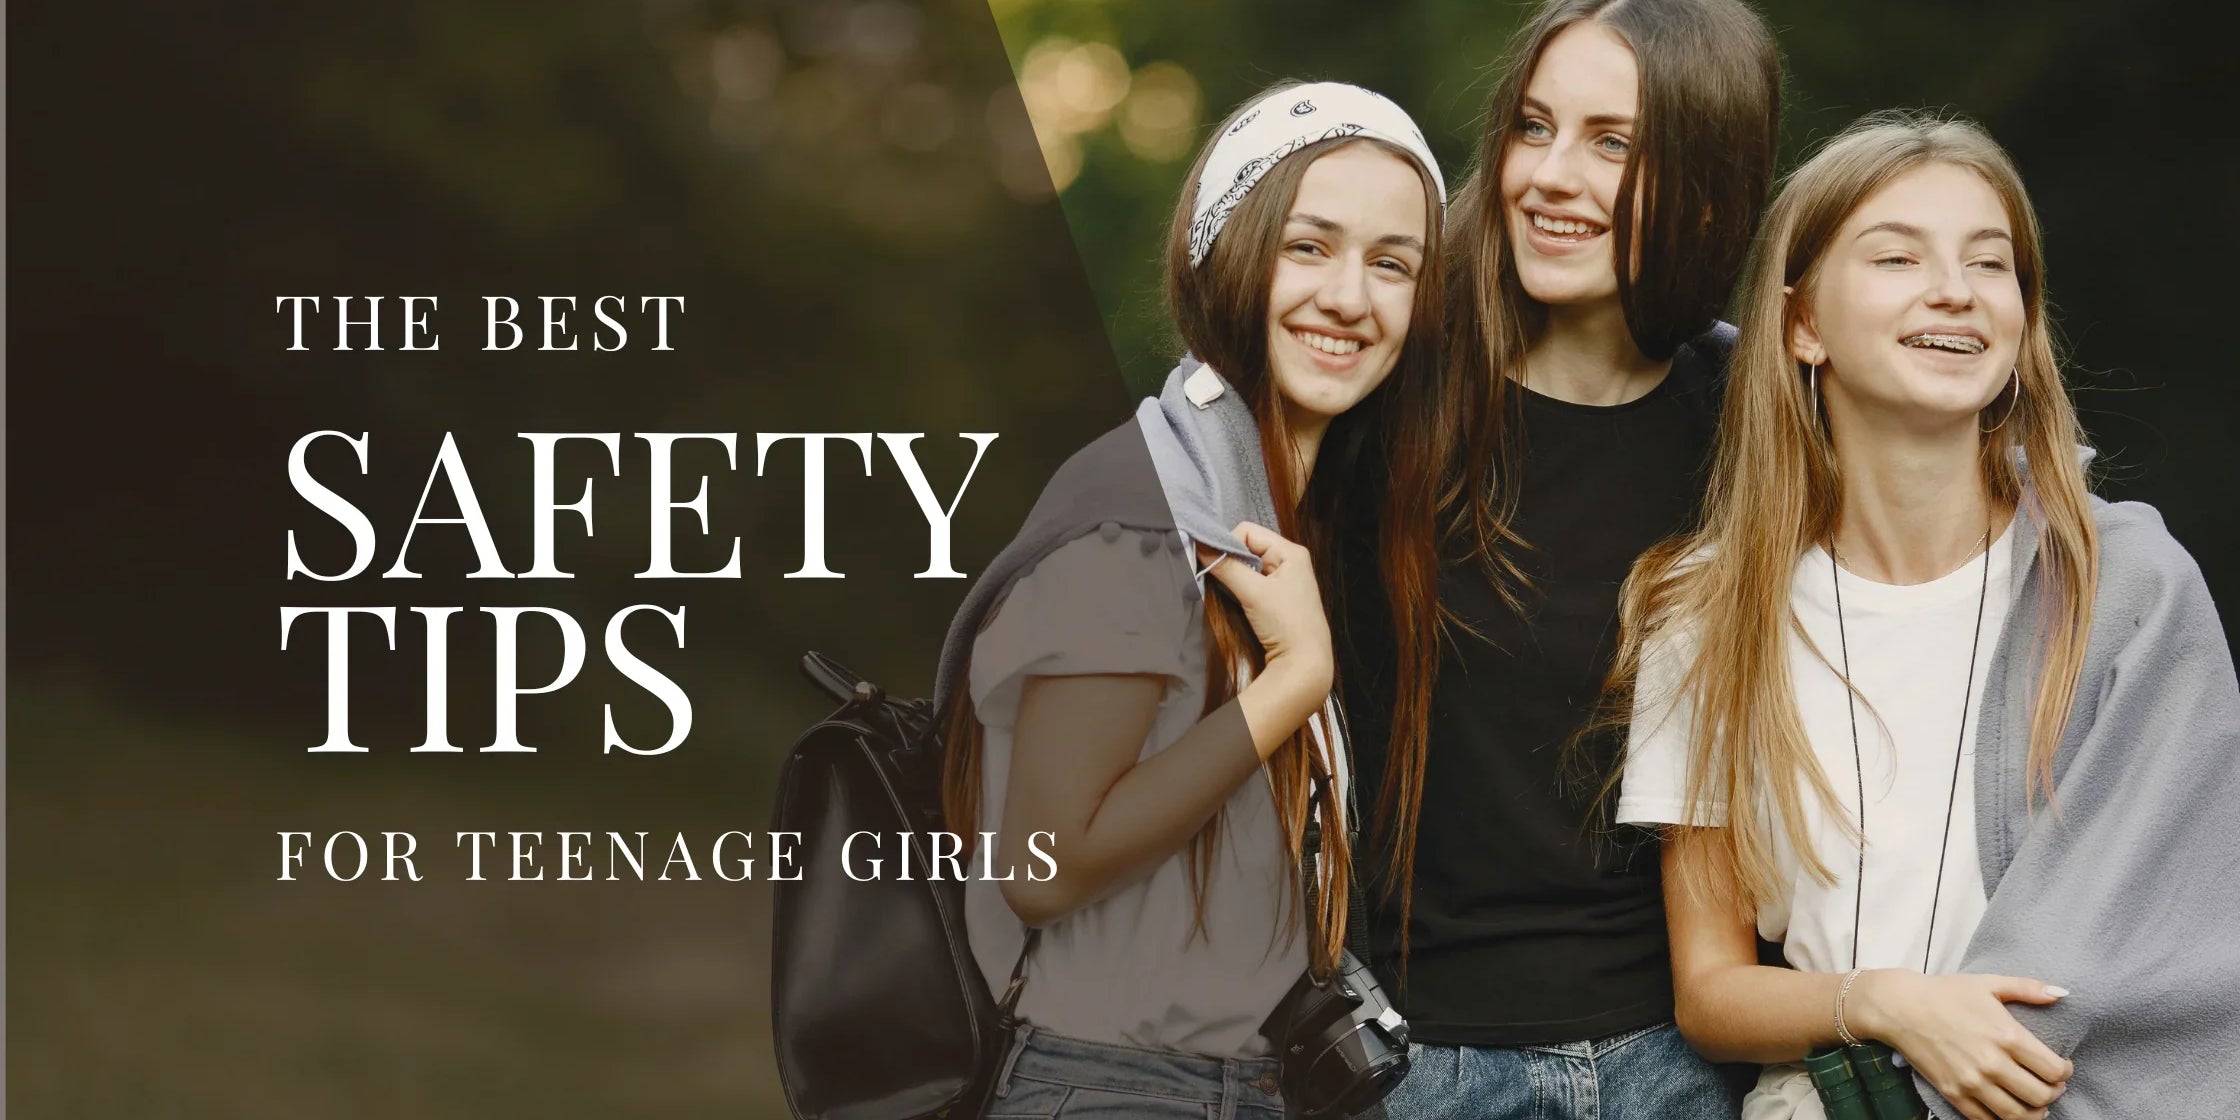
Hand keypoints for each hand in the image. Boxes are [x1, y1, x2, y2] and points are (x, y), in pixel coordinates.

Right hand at [1203, 522, 1332, 736]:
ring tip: (1230, 591)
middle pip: (1248, 546)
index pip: (1248, 531)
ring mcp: (1285, 579)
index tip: (1215, 564)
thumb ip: (1226, 567)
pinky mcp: (1279, 596)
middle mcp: (1290, 560)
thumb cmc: (1285, 623)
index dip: (1227, 543)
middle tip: (1218, 578)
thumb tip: (1200, 546)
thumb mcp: (1253, 592)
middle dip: (1230, 560)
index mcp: (1291, 551)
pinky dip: (1241, 586)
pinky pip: (1253, 580)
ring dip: (1234, 574)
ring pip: (1248, 564)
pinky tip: (1238, 599)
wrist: (1305, 662)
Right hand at [1852, 970, 2071, 1119]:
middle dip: (2054, 1093)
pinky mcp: (1953, 1093)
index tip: (2062, 1067)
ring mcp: (1972, 1082)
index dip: (2066, 1072)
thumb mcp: (1988, 983)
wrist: (1900, 1007)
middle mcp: (1992, 1063)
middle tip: (2050, 1085)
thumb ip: (2028, 988)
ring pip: (2018, 1116)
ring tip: (2034, 1103)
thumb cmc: (1945, 993)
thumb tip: (2063, 993)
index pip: (2054, 1070)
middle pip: (2042, 1096)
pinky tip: (2007, 1109)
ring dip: (2035, 1113)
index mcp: (2007, 1036)